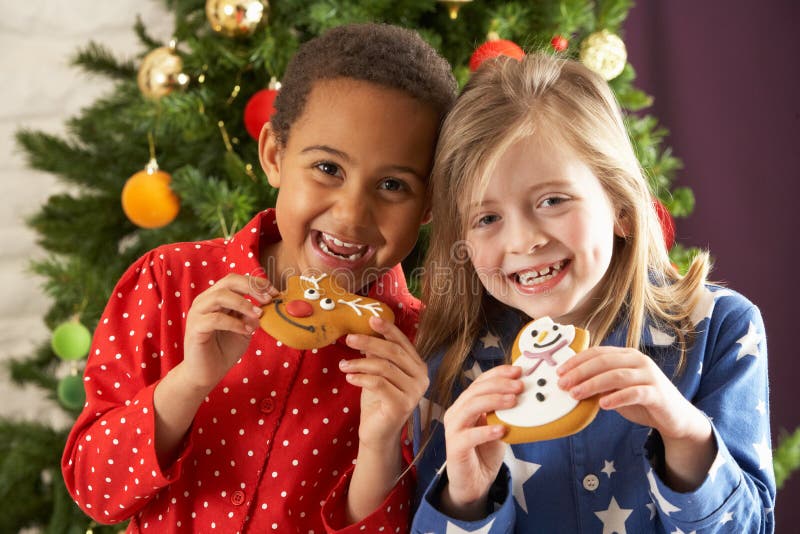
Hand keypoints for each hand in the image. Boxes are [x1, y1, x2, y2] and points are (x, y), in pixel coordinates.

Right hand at [181, 273, 276, 391]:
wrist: (206, 374)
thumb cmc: (224, 350)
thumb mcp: (244, 328)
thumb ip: (252, 315)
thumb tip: (267, 305)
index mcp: (216, 297)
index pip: (236, 280)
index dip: (257, 283)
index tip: (275, 293)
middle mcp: (205, 301)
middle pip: (228, 281)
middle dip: (252, 288)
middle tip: (267, 300)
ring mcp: (197, 313)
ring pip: (220, 296)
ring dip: (243, 304)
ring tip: (257, 316)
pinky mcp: (195, 328)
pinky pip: (215, 319)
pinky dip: (234, 323)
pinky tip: (245, 330)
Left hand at [340, 317, 428, 450]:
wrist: (378, 432)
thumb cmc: (378, 401)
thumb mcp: (377, 372)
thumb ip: (377, 354)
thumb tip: (365, 332)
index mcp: (418, 366)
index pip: (403, 342)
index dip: (388, 329)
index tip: (371, 319)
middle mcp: (421, 378)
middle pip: (393, 352)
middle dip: (369, 342)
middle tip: (349, 338)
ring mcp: (414, 393)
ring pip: (384, 368)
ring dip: (360, 363)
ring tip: (343, 365)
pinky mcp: (402, 405)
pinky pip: (379, 384)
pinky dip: (361, 378)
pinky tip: (349, 378)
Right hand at [440, 365, 522, 519]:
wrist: (474, 482)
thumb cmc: (485, 451)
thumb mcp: (498, 425)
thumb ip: (505, 411)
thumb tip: (526, 392)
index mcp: (466, 404)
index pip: (480, 381)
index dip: (498, 373)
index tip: (518, 371)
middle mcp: (456, 412)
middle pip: (475, 391)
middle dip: (499, 385)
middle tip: (520, 386)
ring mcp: (454, 429)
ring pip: (469, 407)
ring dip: (493, 401)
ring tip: (513, 401)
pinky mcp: (455, 448)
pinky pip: (469, 436)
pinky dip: (486, 431)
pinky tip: (502, 430)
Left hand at [556, 346, 714, 489]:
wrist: (674, 417)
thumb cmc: (641, 400)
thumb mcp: (617, 389)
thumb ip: (600, 383)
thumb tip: (571, 383)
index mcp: (627, 355)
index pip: (598, 352)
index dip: (577, 361)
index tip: (559, 371)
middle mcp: (639, 361)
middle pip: (604, 362)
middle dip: (580, 372)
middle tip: (563, 384)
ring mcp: (650, 375)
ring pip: (617, 375)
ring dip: (593, 384)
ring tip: (576, 395)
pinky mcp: (657, 393)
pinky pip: (634, 392)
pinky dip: (617, 397)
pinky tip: (603, 404)